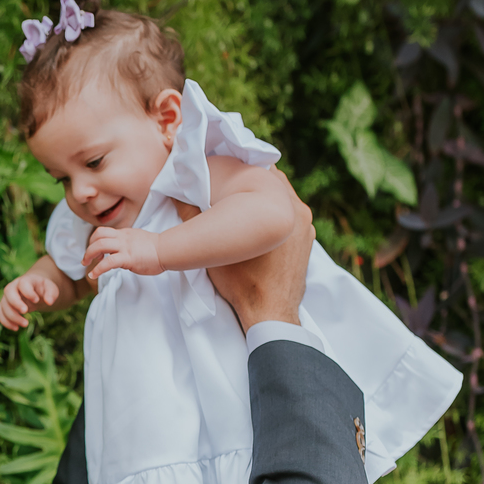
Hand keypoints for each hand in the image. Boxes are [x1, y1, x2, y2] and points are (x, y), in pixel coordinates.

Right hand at [0, 273, 60, 330]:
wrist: (34, 290)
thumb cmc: (43, 289)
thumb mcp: (51, 289)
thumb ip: (52, 293)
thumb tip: (49, 302)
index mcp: (25, 280)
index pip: (23, 283)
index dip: (28, 292)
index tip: (36, 300)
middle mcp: (13, 287)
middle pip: (8, 292)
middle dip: (16, 303)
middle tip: (26, 311)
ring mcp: (7, 297)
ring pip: (3, 305)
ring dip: (12, 316)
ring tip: (26, 324)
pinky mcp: (4, 306)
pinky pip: (0, 313)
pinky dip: (6, 322)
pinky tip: (16, 328)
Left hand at [85, 226, 161, 280]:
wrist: (167, 249)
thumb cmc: (157, 249)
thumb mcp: (138, 241)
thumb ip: (128, 245)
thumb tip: (121, 255)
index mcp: (124, 233)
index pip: (104, 232)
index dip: (94, 241)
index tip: (95, 252)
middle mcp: (122, 238)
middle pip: (98, 235)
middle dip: (88, 247)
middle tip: (85, 259)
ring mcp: (124, 247)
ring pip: (100, 245)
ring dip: (89, 255)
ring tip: (86, 265)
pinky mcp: (128, 258)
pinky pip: (108, 262)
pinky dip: (97, 269)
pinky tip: (93, 275)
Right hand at [207, 174, 314, 332]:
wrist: (270, 314)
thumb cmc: (243, 283)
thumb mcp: (214, 250)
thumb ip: (195, 219)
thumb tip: (177, 195)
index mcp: (283, 205)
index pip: (264, 170)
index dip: (245, 168)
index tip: (229, 171)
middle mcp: (299, 212)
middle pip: (275, 184)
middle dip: (255, 184)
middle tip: (232, 188)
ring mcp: (306, 229)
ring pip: (283, 203)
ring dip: (266, 202)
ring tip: (244, 208)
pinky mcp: (306, 245)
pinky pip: (290, 221)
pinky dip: (276, 220)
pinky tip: (259, 229)